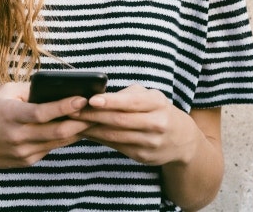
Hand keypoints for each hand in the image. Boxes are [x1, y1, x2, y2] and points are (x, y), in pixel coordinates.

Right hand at [0, 82, 92, 168]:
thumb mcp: (4, 93)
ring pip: (58, 141)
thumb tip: (56, 87)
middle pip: (57, 130)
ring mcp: (23, 151)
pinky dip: (63, 138)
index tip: (82, 98)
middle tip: (97, 111)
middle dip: (81, 121)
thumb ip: (30, 90)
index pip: (42, 112)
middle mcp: (18, 136)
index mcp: (10, 115)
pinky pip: (50, 148)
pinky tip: (73, 129)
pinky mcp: (26, 161)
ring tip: (91, 119)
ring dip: (77, 131)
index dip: (64, 106)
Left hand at [68, 84, 204, 166]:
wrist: (181, 139)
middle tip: (71, 110)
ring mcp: (150, 143)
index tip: (91, 99)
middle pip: (119, 120)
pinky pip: (115, 146)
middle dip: (92, 115)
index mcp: (158, 104)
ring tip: (73, 120)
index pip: (131, 102)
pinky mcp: (142, 156)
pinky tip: (85, 132)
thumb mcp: (150, 96)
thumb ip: (127, 94)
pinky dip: (98, 138)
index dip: (110, 101)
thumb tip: (97, 97)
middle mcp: (156, 124)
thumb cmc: (158, 110)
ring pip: (114, 136)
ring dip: (91, 128)